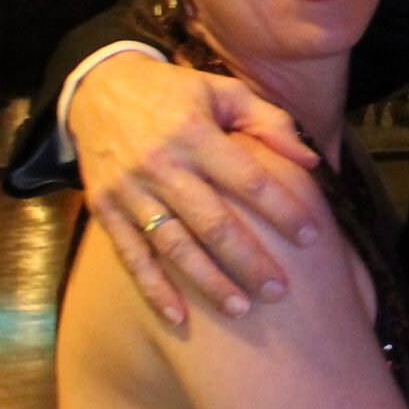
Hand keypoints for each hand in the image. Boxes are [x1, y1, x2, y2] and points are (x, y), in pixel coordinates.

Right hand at [69, 51, 328, 326]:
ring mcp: (129, 190)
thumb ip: (270, 122)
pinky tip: (180, 319)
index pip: (248, 179)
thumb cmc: (174, 92)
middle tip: (280, 292)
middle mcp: (160, 164)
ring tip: (241, 310)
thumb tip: (312, 160)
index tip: (312, 237)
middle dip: (249, 260)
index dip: (282, 210)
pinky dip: (154, 290)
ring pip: (174, 246)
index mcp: (194, 133)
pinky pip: (131, 256)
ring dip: (207, 282)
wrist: (97, 89)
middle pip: (212, 223)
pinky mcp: (105, 209)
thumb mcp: (224, 91)